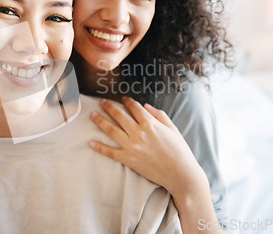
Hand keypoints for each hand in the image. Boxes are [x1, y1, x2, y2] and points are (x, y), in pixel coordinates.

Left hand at [89, 96, 205, 197]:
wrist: (180, 174)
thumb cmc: (179, 151)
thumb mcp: (172, 128)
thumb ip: (159, 115)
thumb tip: (145, 106)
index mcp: (150, 124)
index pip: (134, 108)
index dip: (127, 101)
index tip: (122, 98)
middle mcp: (139, 133)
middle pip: (119, 116)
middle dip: (109, 107)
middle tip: (101, 101)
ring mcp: (132, 146)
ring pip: (111, 130)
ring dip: (100, 121)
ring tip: (92, 115)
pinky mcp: (128, 159)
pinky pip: (110, 152)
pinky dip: (100, 147)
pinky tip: (91, 143)